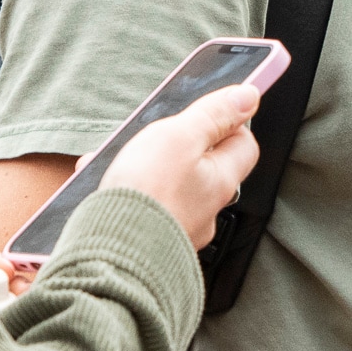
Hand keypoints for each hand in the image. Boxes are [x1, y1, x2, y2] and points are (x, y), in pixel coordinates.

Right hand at [101, 84, 263, 253]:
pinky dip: (123, 189)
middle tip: (151, 136)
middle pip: (200, 163)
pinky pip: (141, 205)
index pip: (242, 143)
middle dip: (173, 144)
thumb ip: (213, 115)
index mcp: (221, 181)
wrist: (109, 254)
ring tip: (118, 159)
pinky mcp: (148, 238)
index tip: (206, 109)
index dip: (226, 121)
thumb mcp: (181, 137)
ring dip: (140, 165)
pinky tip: (102, 183)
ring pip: (164, 183)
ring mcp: (176, 226)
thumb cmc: (147, 195)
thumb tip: (249, 96)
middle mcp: (204, 208)